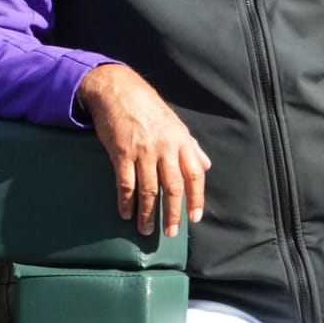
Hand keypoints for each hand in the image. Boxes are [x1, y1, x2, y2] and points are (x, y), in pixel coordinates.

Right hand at [76, 63, 210, 239]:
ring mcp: (143, 151)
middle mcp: (165, 147)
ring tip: (145, 230)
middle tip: (170, 233)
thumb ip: (190, 146)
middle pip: (173, 188)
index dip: (196, 198)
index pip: (195, 175)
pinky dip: (126, 201)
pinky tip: (126, 213)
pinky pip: (126, 183)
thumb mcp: (174, 123)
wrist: (117, 89)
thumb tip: (206, 165)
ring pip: (149, 190)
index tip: (194, 218)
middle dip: (172, 214)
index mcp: (181, 140)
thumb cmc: (147, 106)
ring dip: (148, 214)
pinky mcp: (122, 153)